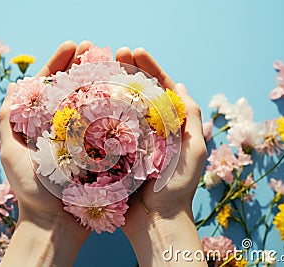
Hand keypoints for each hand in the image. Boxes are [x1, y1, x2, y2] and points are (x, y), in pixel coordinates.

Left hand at [0, 41, 92, 266]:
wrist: (55, 224)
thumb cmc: (31, 190)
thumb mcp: (12, 153)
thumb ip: (9, 121)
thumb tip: (15, 88)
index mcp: (39, 122)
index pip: (48, 84)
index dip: (59, 62)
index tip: (73, 45)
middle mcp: (61, 126)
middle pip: (71, 88)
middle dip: (82, 65)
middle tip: (96, 48)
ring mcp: (81, 137)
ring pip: (90, 103)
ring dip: (99, 81)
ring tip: (111, 63)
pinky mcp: (98, 150)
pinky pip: (105, 124)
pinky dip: (112, 108)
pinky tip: (121, 93)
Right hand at [116, 47, 206, 265]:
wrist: (157, 221)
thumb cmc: (178, 189)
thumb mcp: (194, 153)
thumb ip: (191, 120)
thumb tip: (180, 87)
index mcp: (171, 125)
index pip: (162, 88)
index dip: (150, 68)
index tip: (136, 52)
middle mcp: (151, 128)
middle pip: (140, 92)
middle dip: (129, 70)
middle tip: (115, 53)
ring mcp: (132, 138)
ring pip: (122, 106)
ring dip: (113, 86)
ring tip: (100, 69)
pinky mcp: (116, 151)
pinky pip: (108, 127)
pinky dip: (100, 111)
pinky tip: (90, 98)